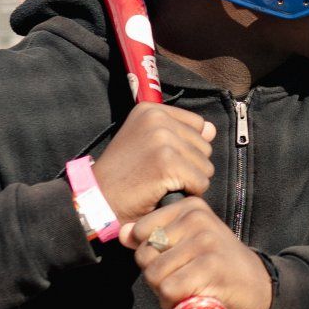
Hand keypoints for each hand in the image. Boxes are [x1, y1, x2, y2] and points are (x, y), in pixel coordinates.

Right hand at [93, 105, 216, 222]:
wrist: (97, 199)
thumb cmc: (123, 175)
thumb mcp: (147, 143)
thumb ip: (180, 133)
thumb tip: (211, 129)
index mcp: (151, 109)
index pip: (198, 125)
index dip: (186, 149)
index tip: (160, 159)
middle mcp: (157, 118)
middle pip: (205, 146)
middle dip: (189, 166)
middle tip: (159, 175)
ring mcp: (162, 139)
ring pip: (205, 166)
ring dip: (189, 181)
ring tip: (161, 183)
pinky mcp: (167, 163)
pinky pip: (200, 183)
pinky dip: (187, 194)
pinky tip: (164, 193)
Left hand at [123, 196, 272, 308]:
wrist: (258, 286)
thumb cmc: (217, 265)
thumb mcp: (187, 243)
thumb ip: (155, 235)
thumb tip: (123, 233)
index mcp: (190, 207)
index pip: (140, 232)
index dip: (149, 257)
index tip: (174, 262)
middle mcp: (197, 218)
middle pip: (145, 255)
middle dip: (155, 278)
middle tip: (180, 282)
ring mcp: (205, 240)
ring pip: (155, 274)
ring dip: (164, 294)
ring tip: (186, 292)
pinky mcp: (210, 265)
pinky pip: (170, 289)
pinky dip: (174, 304)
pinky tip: (191, 301)